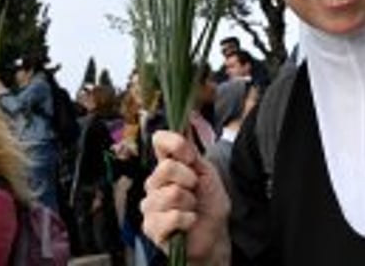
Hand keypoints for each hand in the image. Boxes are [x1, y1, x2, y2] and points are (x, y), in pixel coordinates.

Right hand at [141, 130, 230, 262]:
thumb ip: (191, 154)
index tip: (190, 157)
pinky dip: (188, 219)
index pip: (160, 141)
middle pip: (166, 168)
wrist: (214, 233)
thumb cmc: (209, 202)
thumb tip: (177, 131)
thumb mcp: (206, 172)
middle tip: (195, 190)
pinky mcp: (151, 227)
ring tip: (191, 208)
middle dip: (190, 179)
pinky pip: (173, 216)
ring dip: (190, 203)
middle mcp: (154, 183)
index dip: (176, 144)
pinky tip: (189, 222)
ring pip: (171, 194)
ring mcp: (150, 206)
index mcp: (167, 166)